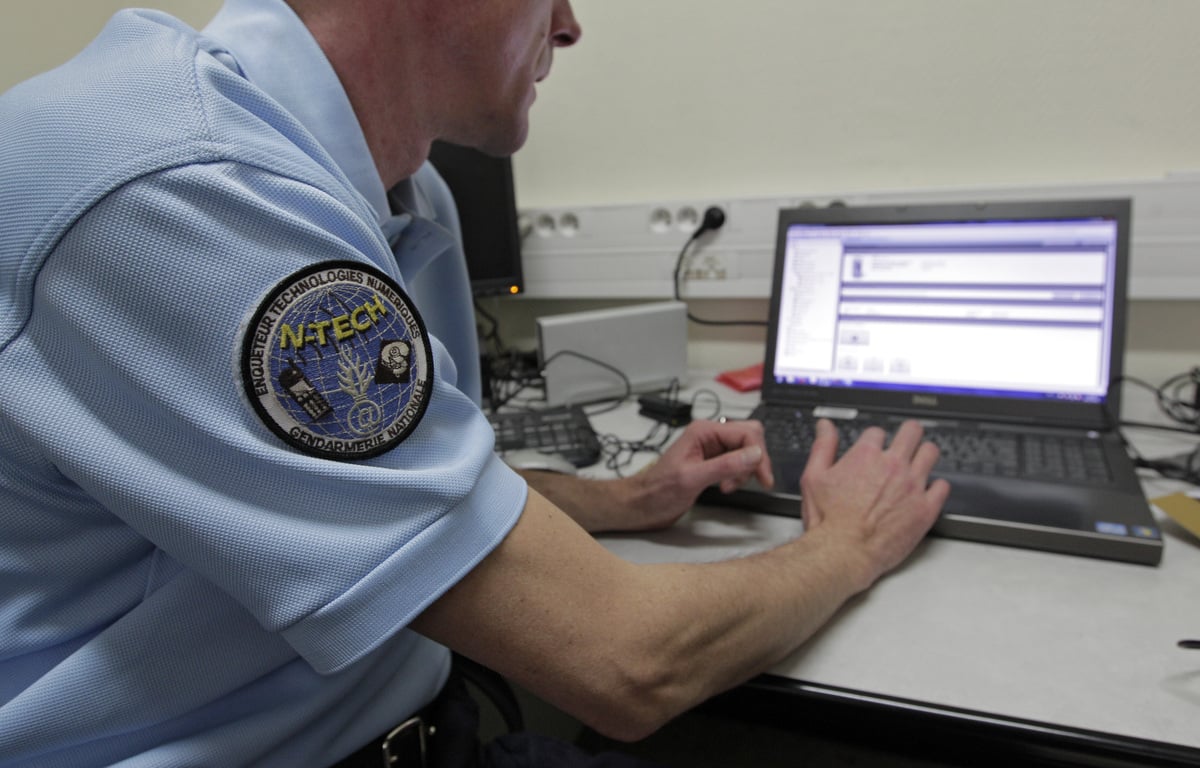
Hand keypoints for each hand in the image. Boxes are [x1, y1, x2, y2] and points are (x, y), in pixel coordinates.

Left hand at [627, 419, 773, 529]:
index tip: (763, 478)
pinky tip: (726, 487)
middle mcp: (709, 436)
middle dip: (754, 460)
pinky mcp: (712, 463)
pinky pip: (737, 462)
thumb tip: (755, 454)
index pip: (746, 432)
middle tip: (753, 481)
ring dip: (745, 470)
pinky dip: (738, 476)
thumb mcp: (692, 479)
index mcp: (703, 431)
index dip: (759, 454)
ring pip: (746, 451)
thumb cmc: (658, 491)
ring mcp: (711, 449)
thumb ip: (725, 465)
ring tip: (728, 487)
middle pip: (749, 438)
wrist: (642, 505)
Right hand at [799, 419, 949, 585]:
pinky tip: (927, 491)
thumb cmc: (827, 520)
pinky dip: (936, 486)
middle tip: (906, 441)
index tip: (873, 449)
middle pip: (912, 431)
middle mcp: (893, 465)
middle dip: (908, 434)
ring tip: (920, 461)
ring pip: (931, 452)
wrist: (844, 553)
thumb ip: (823, 447)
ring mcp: (912, 486)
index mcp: (866, 455)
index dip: (874, 440)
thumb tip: (825, 426)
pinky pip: (942, 486)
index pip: (877, 432)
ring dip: (925, 454)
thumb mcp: (813, 477)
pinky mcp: (926, 508)